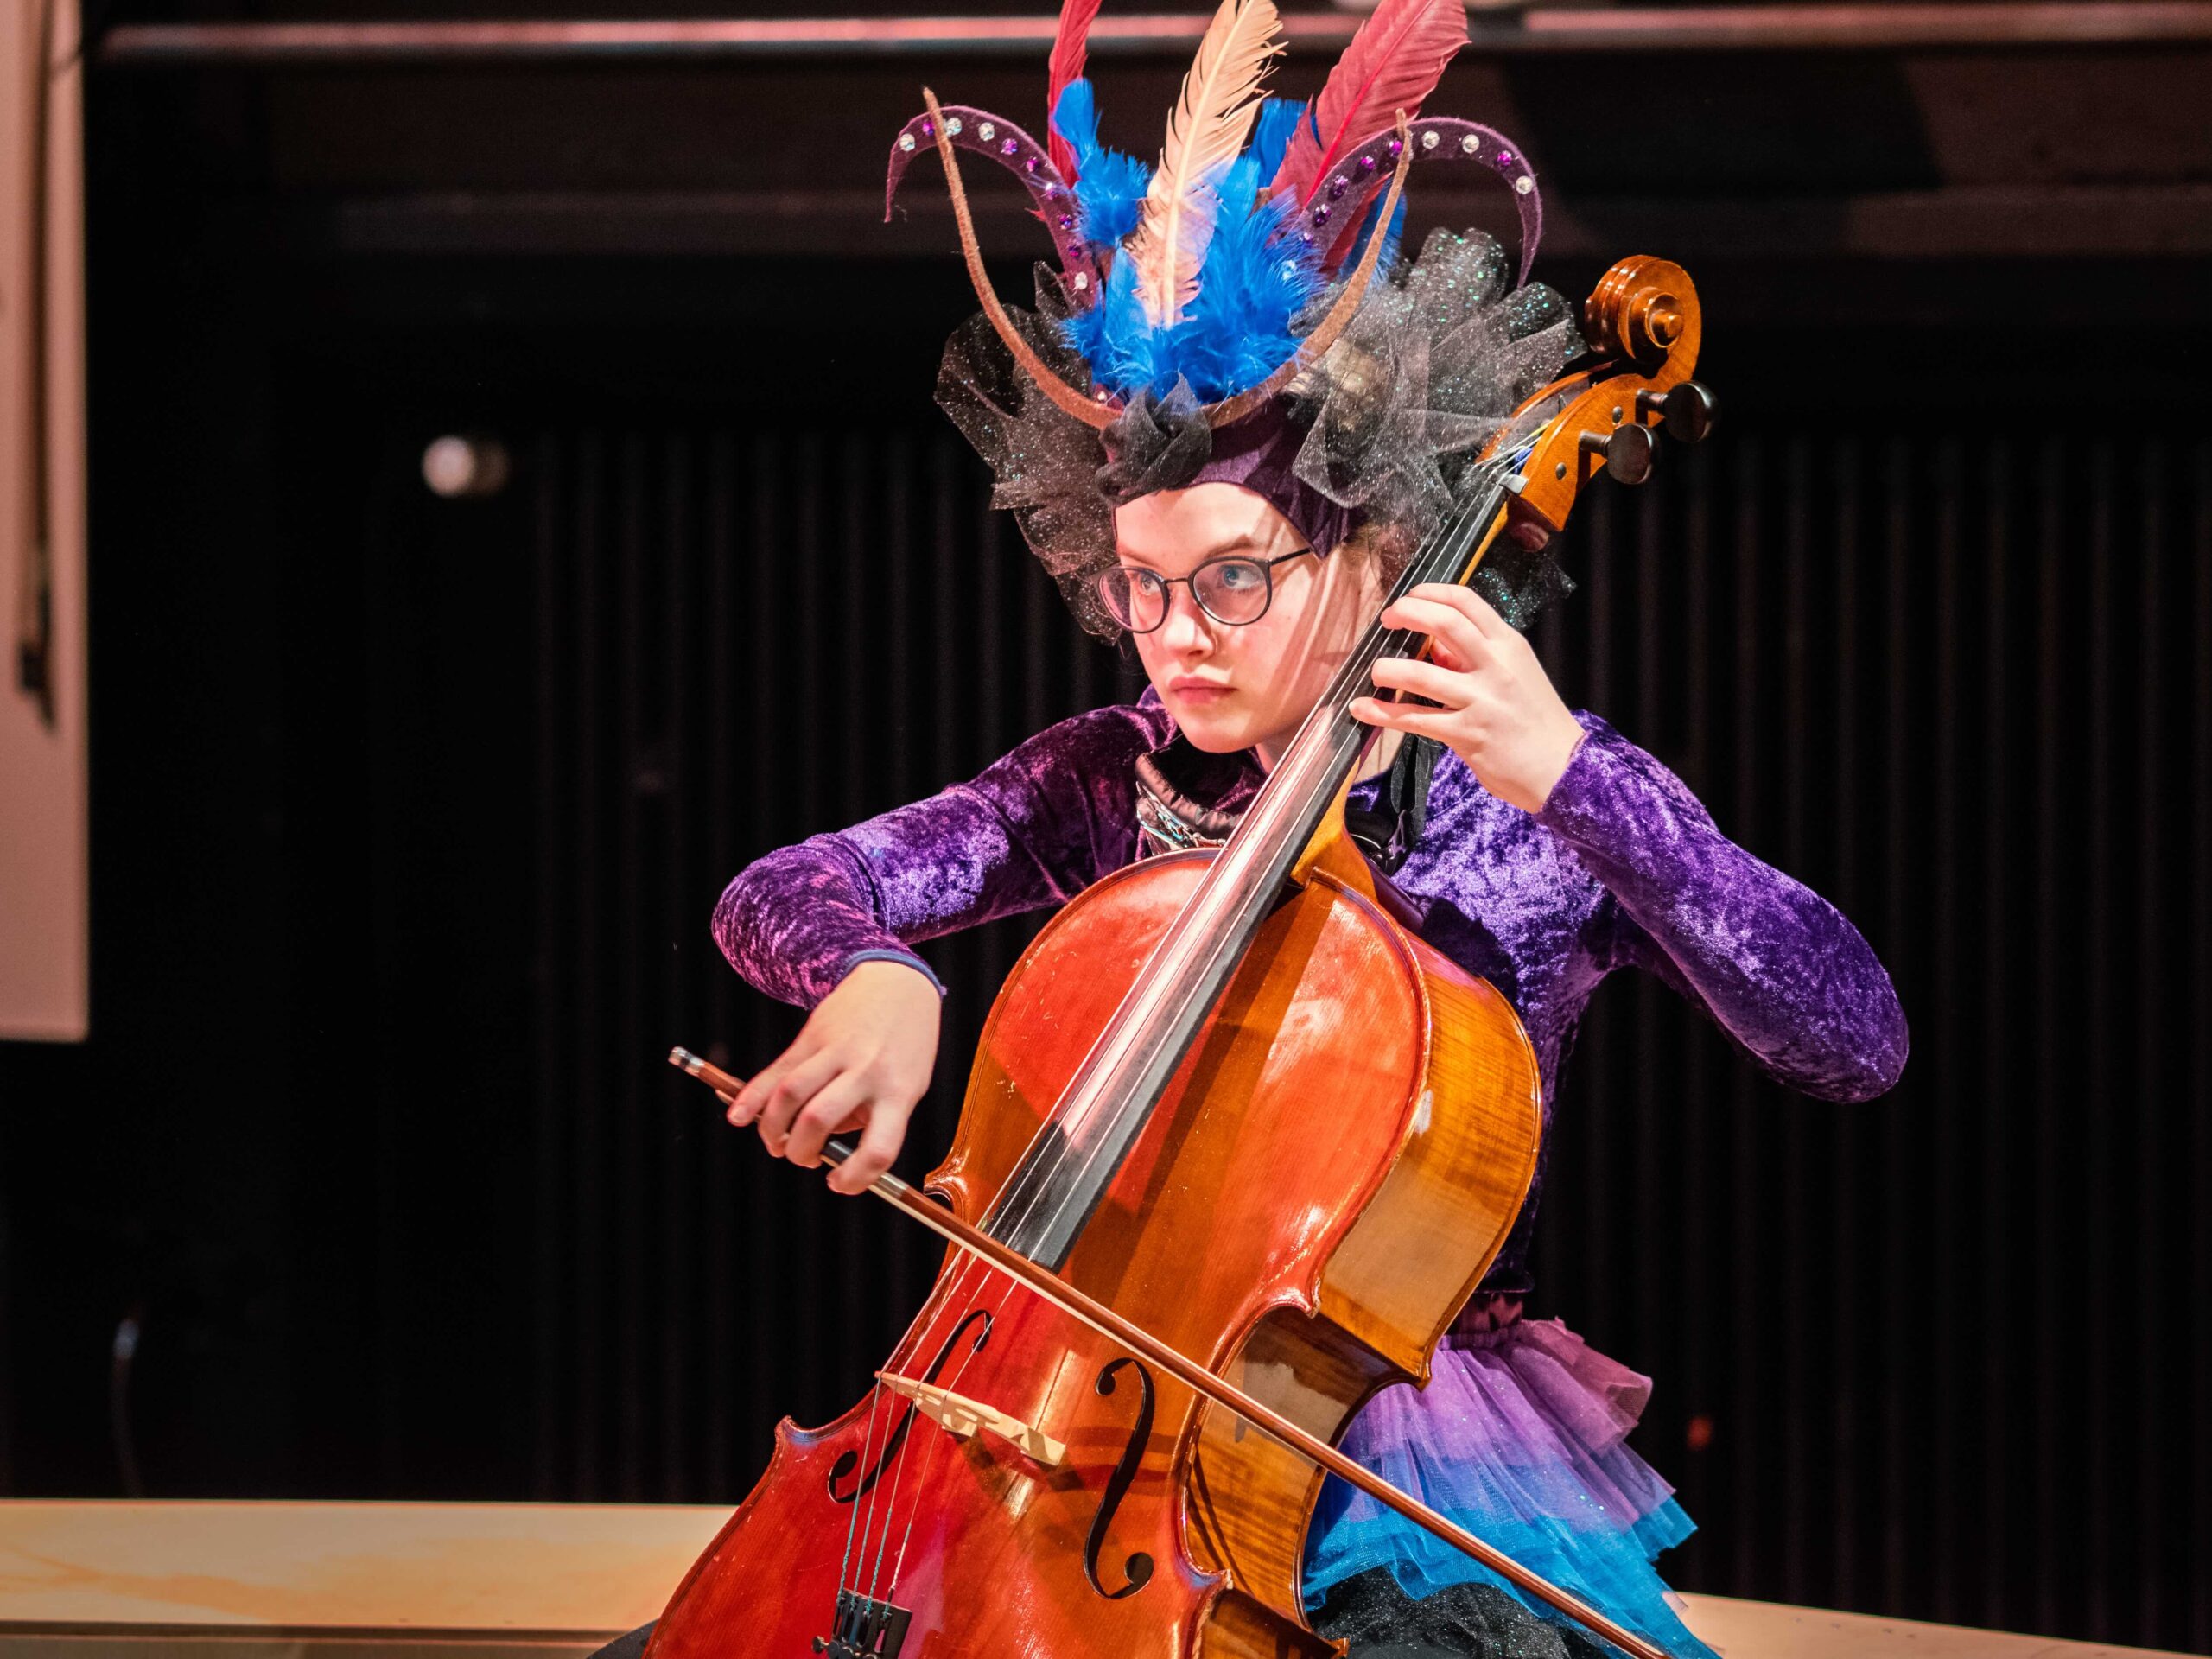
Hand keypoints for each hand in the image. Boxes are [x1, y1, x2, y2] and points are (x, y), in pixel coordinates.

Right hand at [726, 959, 941, 1193]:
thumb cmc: (906, 1045)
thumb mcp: (908, 1085)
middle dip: (799, 1151)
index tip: (838, 1183)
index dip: (854, 1179)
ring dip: (772, 1128)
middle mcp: (867, 1071)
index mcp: (899, 1091)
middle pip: (818, 1119)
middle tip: (801, 1157)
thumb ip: (871, 1118)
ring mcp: (836, 1051)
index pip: (879, 1149)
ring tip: (775, 1142)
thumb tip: (823, 1147)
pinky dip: (751, 1097)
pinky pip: (776, 1071)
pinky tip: (738, 1116)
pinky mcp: (812, 1036)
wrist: (898, 982)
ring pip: (790, 1094)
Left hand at [1349, 584, 1587, 813]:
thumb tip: (1434, 645)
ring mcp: (1481, 701)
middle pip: (1444, 623)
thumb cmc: (1536, 720)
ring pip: (1421, 674)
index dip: (1430, 593)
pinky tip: (1362, 709)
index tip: (1409, 597)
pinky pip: (1415, 719)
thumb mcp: (1516, 674)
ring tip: (1375, 671)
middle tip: (1386, 620)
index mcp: (1508, 645)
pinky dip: (1382, 713)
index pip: (1467, 601)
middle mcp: (1496, 667)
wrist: (1563, 767)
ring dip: (1387, 669)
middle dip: (1406, 613)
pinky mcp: (1466, 735)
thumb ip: (1476, 656)